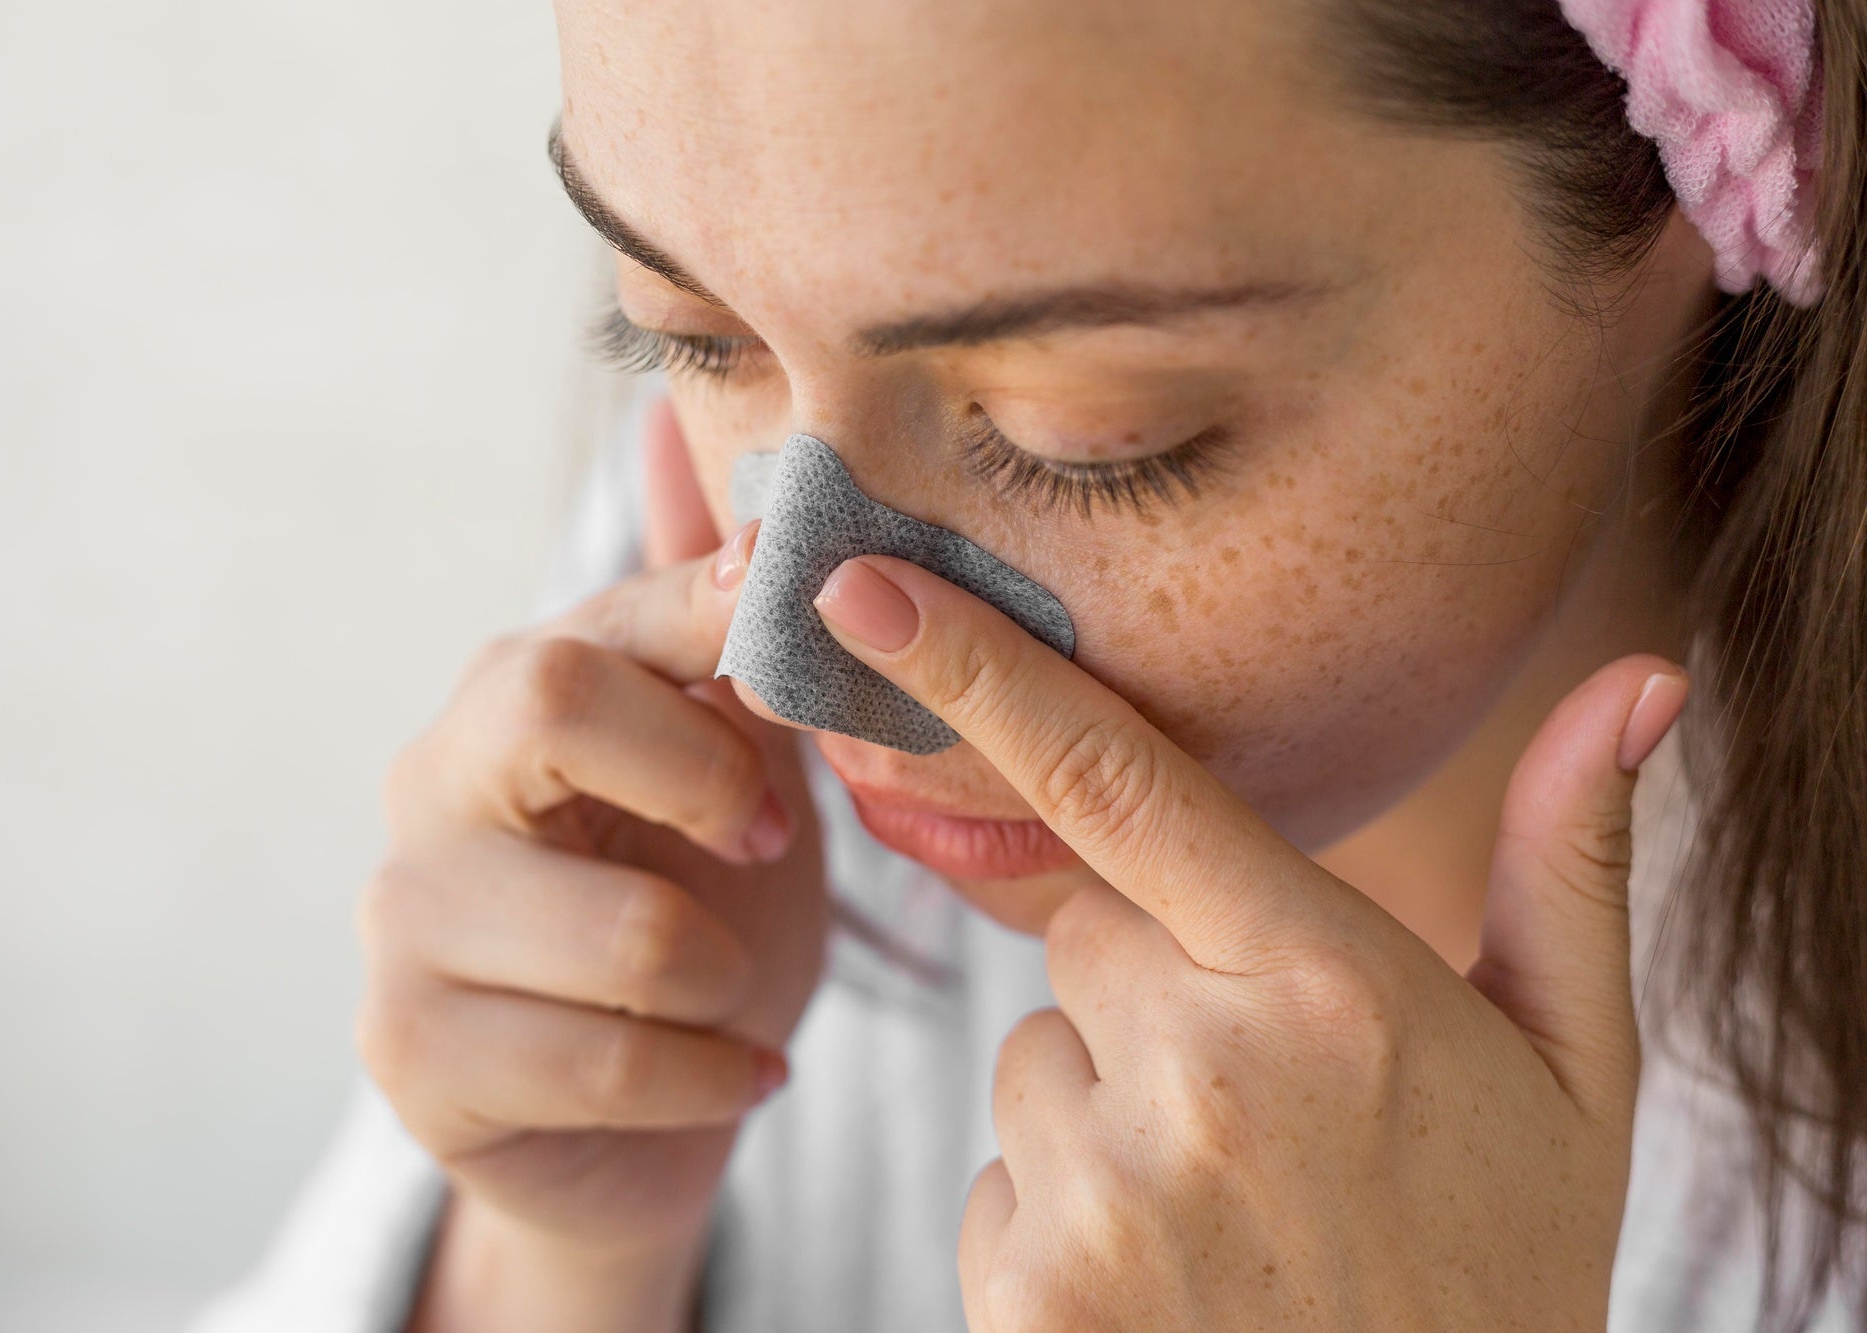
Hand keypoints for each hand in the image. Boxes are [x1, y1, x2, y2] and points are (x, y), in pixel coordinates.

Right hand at [357, 398, 827, 1270]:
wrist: (628, 1125)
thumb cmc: (691, 916)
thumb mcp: (728, 764)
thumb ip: (716, 629)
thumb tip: (668, 412)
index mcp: (510, 693)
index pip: (603, 620)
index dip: (726, 637)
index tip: (808, 695)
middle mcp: (433, 784)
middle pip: (554, 701)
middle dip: (707, 781)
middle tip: (769, 847)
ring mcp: (404, 923)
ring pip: (628, 930)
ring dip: (733, 975)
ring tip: (736, 994)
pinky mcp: (411, 1056)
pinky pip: (611, 1061)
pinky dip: (715, 1076)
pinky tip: (732, 1073)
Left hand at [813, 554, 1687, 1331]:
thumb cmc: (1502, 1264)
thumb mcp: (1573, 1070)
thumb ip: (1571, 864)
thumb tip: (1640, 679)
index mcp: (1328, 987)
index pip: (1118, 784)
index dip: (978, 670)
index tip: (861, 586)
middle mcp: (1202, 1076)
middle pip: (1080, 932)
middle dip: (1147, 982)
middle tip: (1263, 1096)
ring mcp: (1103, 1193)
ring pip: (1035, 1060)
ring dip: (1104, 1106)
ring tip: (1228, 1203)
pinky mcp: (1028, 1292)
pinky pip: (998, 1179)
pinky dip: (1061, 1215)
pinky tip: (1170, 1277)